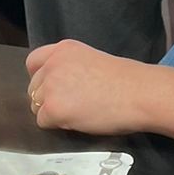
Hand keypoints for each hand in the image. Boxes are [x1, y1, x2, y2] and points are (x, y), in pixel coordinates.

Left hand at [25, 39, 150, 135]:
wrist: (140, 93)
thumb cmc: (127, 81)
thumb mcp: (92, 60)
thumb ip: (70, 67)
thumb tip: (58, 86)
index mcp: (64, 49)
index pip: (33, 62)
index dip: (41, 78)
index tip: (55, 88)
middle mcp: (53, 64)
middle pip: (33, 87)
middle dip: (48, 98)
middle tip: (74, 104)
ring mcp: (51, 85)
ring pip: (36, 106)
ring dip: (53, 112)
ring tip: (79, 112)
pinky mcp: (53, 108)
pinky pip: (43, 122)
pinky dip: (58, 125)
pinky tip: (79, 120)